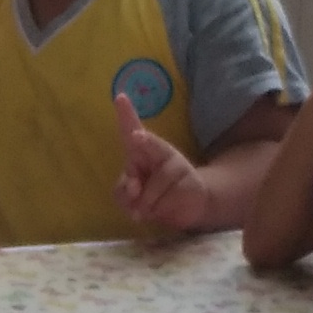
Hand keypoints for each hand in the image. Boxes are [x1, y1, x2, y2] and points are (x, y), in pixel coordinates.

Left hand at [112, 111, 209, 230]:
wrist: (191, 204)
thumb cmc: (153, 195)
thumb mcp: (129, 196)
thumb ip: (123, 192)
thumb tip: (136, 189)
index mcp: (142, 150)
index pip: (131, 128)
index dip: (126, 114)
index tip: (120, 98)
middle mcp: (160, 151)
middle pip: (148, 147)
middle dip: (141, 152)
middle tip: (136, 154)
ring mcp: (177, 165)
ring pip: (147, 192)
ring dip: (145, 206)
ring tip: (154, 205)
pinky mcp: (190, 182)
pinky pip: (161, 205)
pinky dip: (157, 213)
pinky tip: (166, 208)